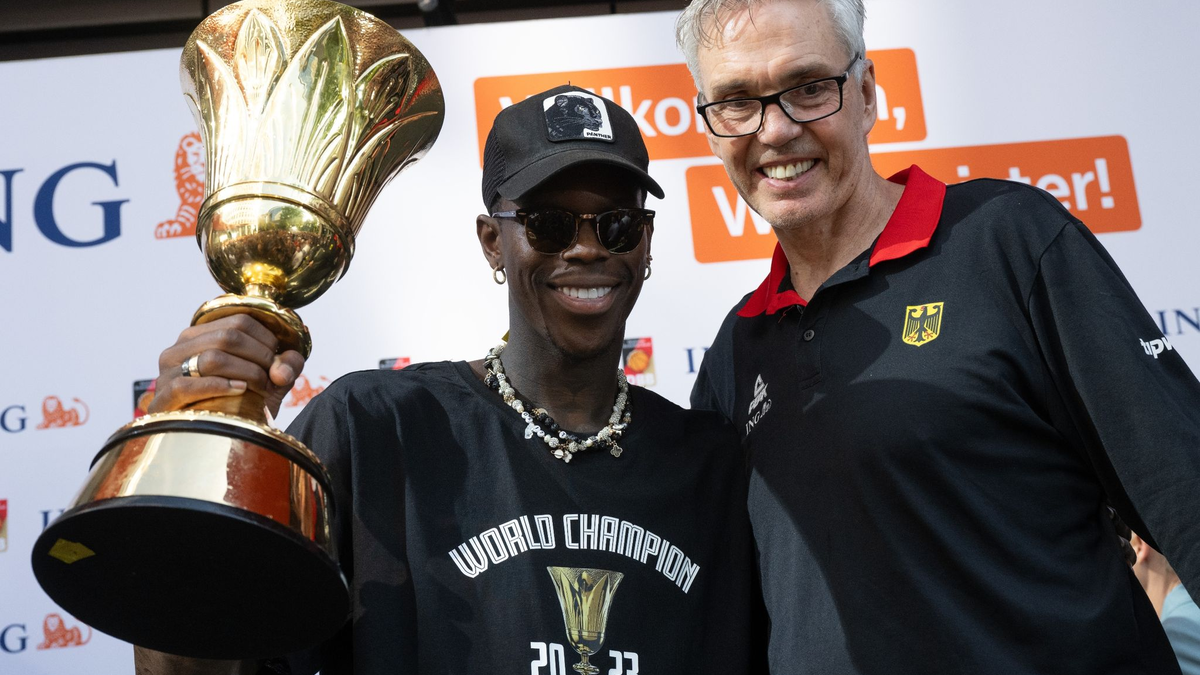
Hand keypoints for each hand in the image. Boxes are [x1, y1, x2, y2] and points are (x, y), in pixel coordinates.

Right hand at [148, 314, 305, 417]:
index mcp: (203, 334)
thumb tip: (282, 368)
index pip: (240, 321)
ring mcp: (169, 371)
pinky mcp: (164, 396)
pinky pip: (188, 385)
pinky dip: (219, 386)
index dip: (267, 341)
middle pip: (229, 336)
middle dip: (260, 358)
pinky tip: (239, 391)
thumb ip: (287, 365)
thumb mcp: (270, 380)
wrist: (213, 439)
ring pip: (212, 357)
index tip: (277, 363)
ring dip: (246, 373)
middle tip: (271, 379)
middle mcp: (181, 346)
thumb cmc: (240, 404)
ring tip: (260, 388)